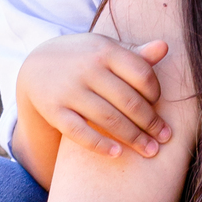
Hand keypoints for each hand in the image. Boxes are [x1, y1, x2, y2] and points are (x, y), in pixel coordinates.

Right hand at [17, 33, 171, 158]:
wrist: (37, 65)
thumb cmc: (84, 58)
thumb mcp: (106, 49)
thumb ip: (136, 53)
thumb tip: (165, 47)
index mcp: (104, 50)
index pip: (141, 75)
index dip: (155, 93)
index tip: (158, 106)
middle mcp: (87, 68)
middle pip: (128, 101)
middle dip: (150, 123)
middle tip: (165, 138)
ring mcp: (69, 90)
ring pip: (108, 119)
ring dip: (133, 138)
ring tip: (150, 150)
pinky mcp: (53, 110)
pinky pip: (79, 132)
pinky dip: (99, 145)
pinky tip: (118, 153)